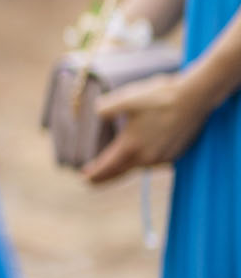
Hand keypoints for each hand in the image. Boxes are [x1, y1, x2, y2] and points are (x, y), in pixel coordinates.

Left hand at [84, 72, 211, 184]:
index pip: (108, 167)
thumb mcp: (125, 99)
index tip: (83, 178)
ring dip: (123, 170)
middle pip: (121, 172)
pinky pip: (152, 164)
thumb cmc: (158, 97)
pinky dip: (139, 164)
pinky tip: (136, 158)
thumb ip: (105, 109)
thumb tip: (95, 114)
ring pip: (137, 169)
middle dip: (105, 177)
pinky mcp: (175, 154)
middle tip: (91, 180)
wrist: (194, 97)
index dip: (94, 174)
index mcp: (131, 146)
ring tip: (112, 168)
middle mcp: (147, 157)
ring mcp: (163, 158)